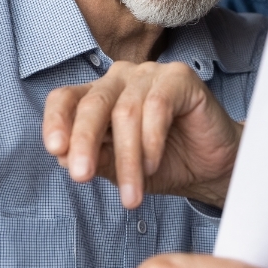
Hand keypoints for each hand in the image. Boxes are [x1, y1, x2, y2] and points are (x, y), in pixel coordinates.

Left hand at [44, 61, 242, 208]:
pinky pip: (157, 106)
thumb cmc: (165, 164)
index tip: (55, 150)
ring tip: (132, 193)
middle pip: (92, 104)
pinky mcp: (179, 77)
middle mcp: (120, 79)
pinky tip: (153, 165)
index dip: (55, 120)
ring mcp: (149, 74)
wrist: (212, 168)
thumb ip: (95, 159)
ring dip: (127, 158)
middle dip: (85, 143)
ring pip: (125, 112)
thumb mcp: (121, 170)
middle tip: (81, 177)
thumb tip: (63, 156)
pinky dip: (151, 141)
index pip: (65, 98)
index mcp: (99, 97)